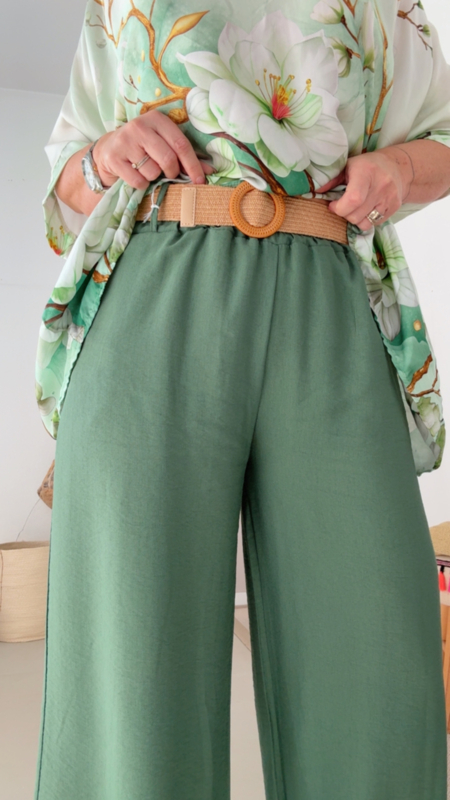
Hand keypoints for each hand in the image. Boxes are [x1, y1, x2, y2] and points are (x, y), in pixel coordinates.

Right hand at [93, 109, 213, 190]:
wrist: (107, 150)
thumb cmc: (142, 148)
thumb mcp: (162, 145)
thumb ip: (184, 157)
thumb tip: (209, 171)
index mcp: (157, 119)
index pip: (181, 145)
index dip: (193, 166)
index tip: (200, 181)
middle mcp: (140, 126)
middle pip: (168, 159)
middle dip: (172, 173)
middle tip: (168, 174)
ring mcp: (125, 141)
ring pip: (152, 171)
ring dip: (153, 177)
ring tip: (145, 169)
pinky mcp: (114, 157)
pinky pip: (138, 180)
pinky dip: (140, 184)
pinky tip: (134, 174)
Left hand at [317, 147, 413, 231]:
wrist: (398, 167)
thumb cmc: (367, 166)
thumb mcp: (349, 166)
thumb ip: (332, 180)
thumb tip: (315, 192)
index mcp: (366, 172)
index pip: (353, 200)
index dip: (339, 208)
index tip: (333, 205)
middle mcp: (380, 185)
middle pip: (356, 215)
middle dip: (344, 214)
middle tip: (343, 207)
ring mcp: (389, 197)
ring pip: (365, 223)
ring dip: (355, 219)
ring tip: (354, 209)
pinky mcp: (395, 207)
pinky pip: (374, 224)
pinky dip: (366, 220)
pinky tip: (365, 209)